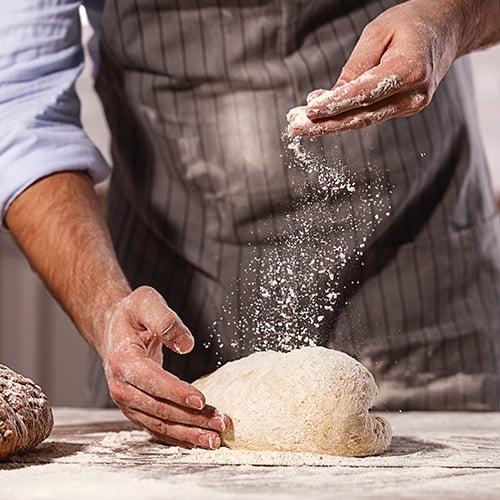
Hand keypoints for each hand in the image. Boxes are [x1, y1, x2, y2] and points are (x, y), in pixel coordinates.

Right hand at [99, 286, 229, 448]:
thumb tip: (187, 344)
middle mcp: (121, 386)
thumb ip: (166, 321)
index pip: (152, 381)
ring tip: (213, 439)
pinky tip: (195, 441)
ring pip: (159, 423)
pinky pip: (156, 427)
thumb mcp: (147, 302)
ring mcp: (127, 401)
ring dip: (187, 433)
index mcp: (123, 360)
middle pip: (159, 409)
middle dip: (190, 419)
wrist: (112, 328)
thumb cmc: (132, 313)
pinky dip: (176, 437)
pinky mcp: (135, 408)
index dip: (177, 393)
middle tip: (219, 424)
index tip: (201, 400)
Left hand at [287, 0, 462, 136]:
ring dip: (329, 124)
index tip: (307, 112)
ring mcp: (411, 106)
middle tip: (294, 128)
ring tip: (299, 125)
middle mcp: (413, 95)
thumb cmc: (411, 23)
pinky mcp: (404, 109)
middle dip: (323, 124)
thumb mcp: (378, 32)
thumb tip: (330, 97)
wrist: (447, 28)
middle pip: (360, 117)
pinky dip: (344, 117)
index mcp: (409, 70)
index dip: (333, 105)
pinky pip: (369, 116)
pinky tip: (320, 116)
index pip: (363, 95)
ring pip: (363, 120)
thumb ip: (356, 67)